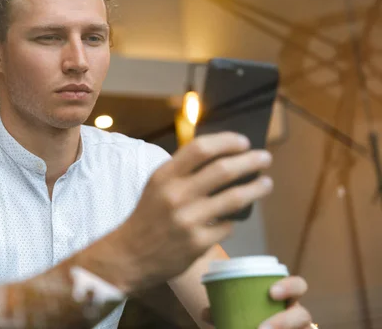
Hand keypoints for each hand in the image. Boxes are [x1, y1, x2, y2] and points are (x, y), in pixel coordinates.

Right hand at [116, 132, 273, 290]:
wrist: (130, 255)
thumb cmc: (148, 216)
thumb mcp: (157, 185)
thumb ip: (183, 171)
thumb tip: (222, 157)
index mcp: (164, 176)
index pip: (200, 148)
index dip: (226, 141)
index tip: (243, 142)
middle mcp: (176, 195)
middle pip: (223, 170)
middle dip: (250, 161)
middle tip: (265, 158)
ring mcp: (188, 220)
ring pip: (234, 198)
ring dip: (256, 189)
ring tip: (266, 184)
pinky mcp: (198, 243)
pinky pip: (227, 226)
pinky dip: (232, 221)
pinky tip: (233, 218)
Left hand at [200, 276, 312, 328]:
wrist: (255, 327)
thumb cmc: (250, 318)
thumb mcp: (238, 312)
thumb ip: (222, 311)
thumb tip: (205, 313)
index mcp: (286, 298)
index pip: (298, 285)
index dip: (289, 286)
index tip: (271, 292)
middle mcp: (298, 315)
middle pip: (303, 314)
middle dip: (285, 321)